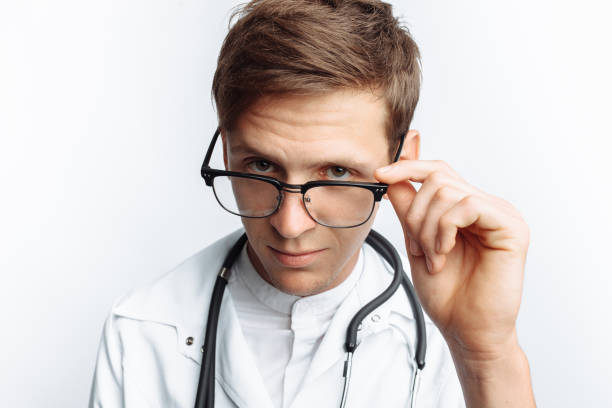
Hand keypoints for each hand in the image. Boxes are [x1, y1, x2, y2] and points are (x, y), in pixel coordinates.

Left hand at [374, 153, 529, 358]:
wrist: (466, 329)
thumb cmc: (447, 293)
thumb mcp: (417, 243)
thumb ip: (410, 210)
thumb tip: (395, 178)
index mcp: (466, 209)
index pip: (438, 171)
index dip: (408, 167)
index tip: (380, 174)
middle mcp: (486, 207)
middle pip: (438, 179)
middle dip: (415, 214)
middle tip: (418, 248)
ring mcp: (501, 215)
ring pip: (447, 191)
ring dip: (428, 228)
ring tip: (433, 257)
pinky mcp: (511, 227)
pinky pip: (468, 205)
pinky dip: (445, 229)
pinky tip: (445, 252)